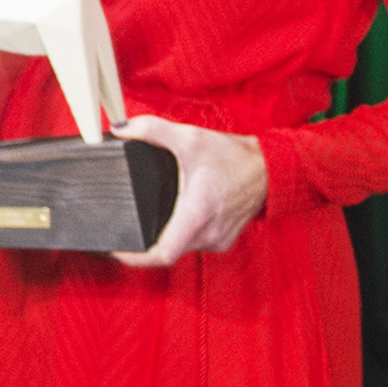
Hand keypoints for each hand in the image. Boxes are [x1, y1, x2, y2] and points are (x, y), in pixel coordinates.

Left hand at [109, 114, 267, 266]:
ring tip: (142, 224)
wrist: (270, 168)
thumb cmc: (234, 157)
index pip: (162, 254)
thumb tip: (120, 129)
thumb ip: (151, 130)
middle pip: (166, 252)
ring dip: (162, 239)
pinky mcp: (222, 240)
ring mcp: (217, 240)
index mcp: (197, 213)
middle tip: (121, 231)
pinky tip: (168, 221)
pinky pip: (193, 244)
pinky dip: (179, 235)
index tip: (116, 250)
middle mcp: (209, 233)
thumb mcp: (189, 137)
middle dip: (142, 244)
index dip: (135, 258)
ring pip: (180, 248)